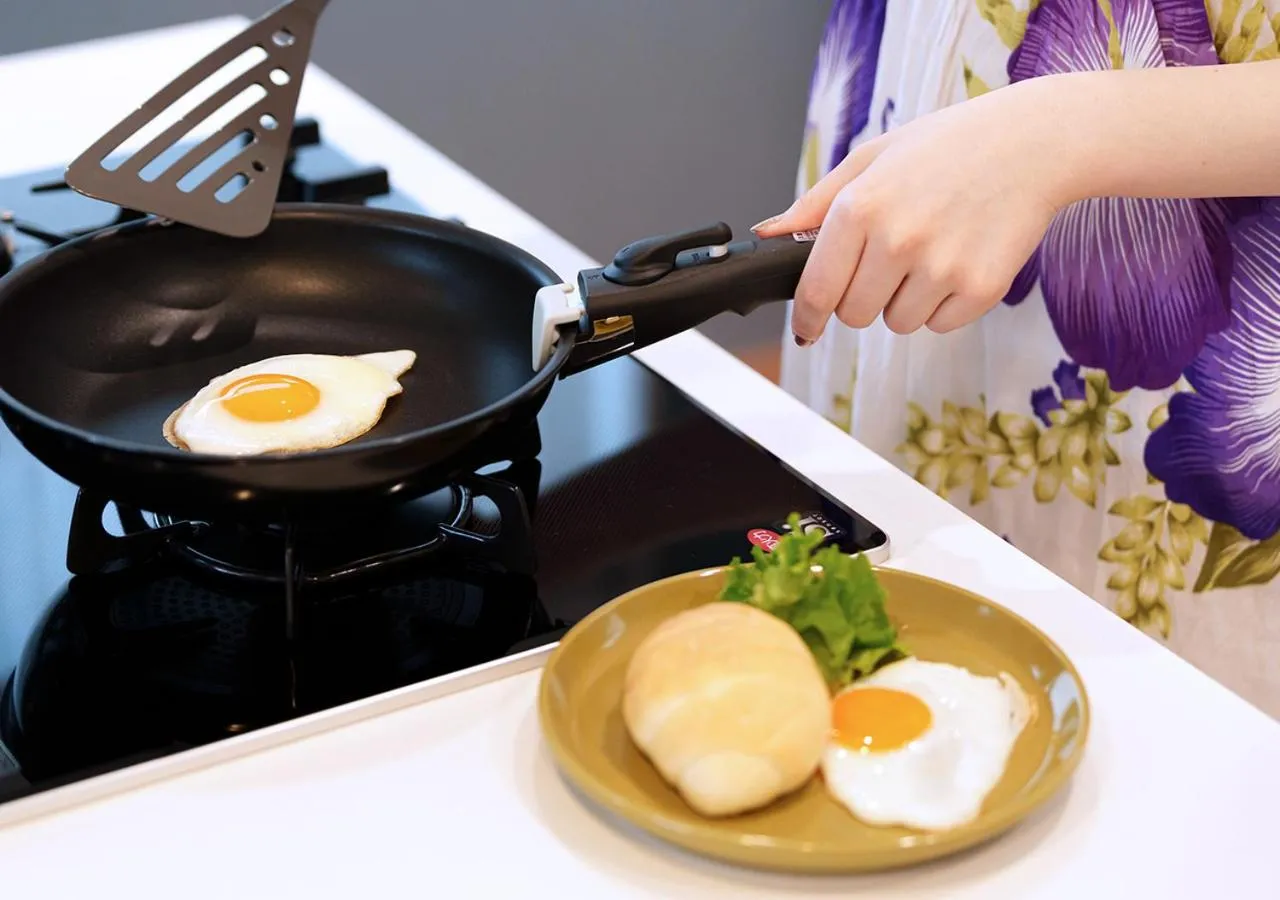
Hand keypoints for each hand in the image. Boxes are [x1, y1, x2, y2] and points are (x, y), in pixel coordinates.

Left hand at [755, 77, 1076, 343]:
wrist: (1032, 143)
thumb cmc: (947, 146)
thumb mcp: (873, 157)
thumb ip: (816, 202)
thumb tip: (768, 233)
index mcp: (861, 207)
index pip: (816, 292)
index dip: (807, 319)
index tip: (806, 330)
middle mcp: (897, 240)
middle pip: (854, 315)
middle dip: (863, 297)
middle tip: (890, 260)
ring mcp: (941, 267)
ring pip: (898, 323)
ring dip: (906, 300)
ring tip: (931, 251)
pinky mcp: (981, 287)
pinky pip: (940, 324)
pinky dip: (945, 304)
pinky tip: (960, 258)